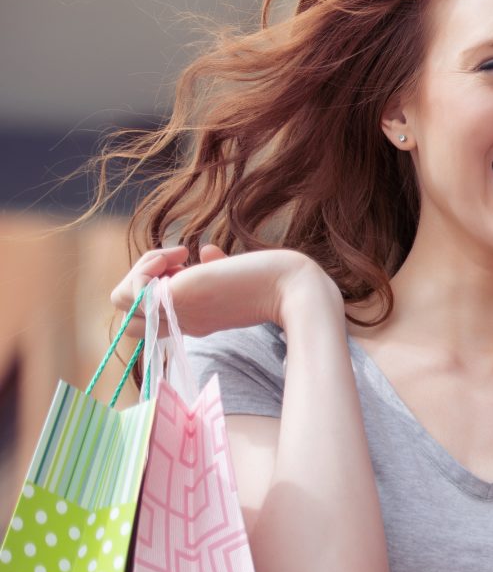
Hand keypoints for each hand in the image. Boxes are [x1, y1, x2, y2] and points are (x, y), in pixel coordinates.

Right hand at [109, 245, 339, 339]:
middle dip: (139, 279)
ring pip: (119, 303)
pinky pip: (129, 293)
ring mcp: (178, 313)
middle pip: (128, 316)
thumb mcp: (237, 274)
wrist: (294, 288)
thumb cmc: (277, 280)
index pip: (152, 315)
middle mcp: (183, 321)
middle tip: (176, 261)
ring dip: (137, 271)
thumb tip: (205, 251)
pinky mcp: (177, 299)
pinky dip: (144, 268)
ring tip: (175, 256)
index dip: (158, 284)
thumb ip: (217, 267)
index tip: (188, 263)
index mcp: (196, 318)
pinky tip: (179, 254)